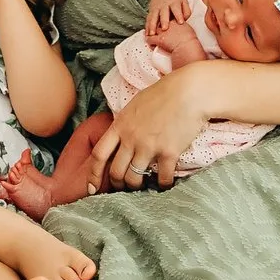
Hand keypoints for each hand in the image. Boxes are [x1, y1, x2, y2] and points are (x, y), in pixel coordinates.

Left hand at [87, 66, 218, 192]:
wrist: (189, 91)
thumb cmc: (164, 93)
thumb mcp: (135, 105)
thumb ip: (125, 122)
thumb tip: (120, 133)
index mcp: (120, 125)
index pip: (99, 154)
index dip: (93, 174)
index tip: (91, 187)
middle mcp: (131, 138)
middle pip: (116, 171)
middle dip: (118, 183)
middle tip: (124, 186)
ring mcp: (149, 146)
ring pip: (135, 178)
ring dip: (137, 185)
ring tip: (143, 184)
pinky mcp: (169, 152)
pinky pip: (162, 178)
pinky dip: (163, 184)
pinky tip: (165, 183)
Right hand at [144, 0, 189, 37]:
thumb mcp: (184, 2)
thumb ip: (186, 11)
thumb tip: (184, 21)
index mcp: (174, 2)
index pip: (176, 9)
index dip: (178, 15)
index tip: (180, 22)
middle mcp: (164, 5)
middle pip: (163, 13)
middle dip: (164, 21)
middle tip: (165, 29)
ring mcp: (156, 8)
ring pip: (154, 17)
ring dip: (152, 26)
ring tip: (152, 34)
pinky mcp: (151, 11)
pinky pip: (148, 19)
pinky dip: (147, 27)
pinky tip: (147, 34)